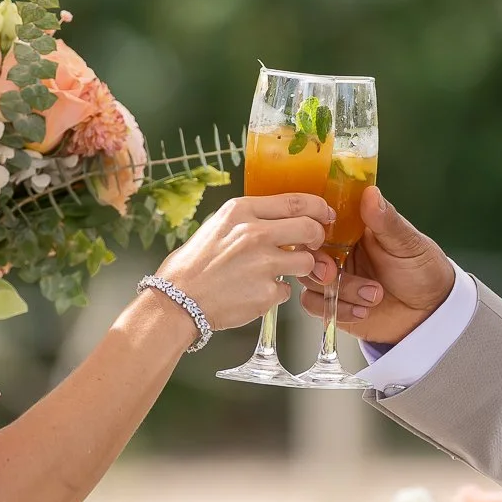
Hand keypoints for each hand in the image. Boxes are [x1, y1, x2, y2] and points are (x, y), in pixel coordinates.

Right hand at [154, 193, 331, 333]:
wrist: (177, 300)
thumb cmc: (192, 266)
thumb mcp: (217, 227)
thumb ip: (249, 221)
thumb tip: (279, 222)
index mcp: (241, 212)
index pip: (295, 201)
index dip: (317, 206)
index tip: (324, 213)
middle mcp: (254, 233)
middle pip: (309, 228)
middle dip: (318, 236)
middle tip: (314, 243)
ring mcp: (263, 264)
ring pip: (307, 261)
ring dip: (301, 267)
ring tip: (281, 271)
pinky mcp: (267, 292)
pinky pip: (286, 289)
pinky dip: (276, 292)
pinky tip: (256, 292)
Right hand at [302, 186, 453, 347]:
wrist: (431, 313)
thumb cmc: (423, 270)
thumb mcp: (409, 244)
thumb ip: (387, 221)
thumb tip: (371, 192)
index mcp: (353, 227)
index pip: (321, 218)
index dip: (313, 226)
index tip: (320, 236)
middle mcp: (339, 249)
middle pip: (306, 250)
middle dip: (317, 264)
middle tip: (333, 273)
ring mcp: (334, 276)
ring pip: (309, 278)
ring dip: (340, 291)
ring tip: (374, 296)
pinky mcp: (332, 302)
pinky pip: (313, 304)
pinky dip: (337, 309)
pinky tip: (363, 311)